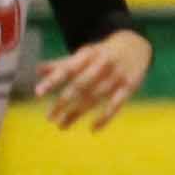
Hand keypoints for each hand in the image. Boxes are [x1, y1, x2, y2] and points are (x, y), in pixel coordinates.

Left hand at [33, 29, 150, 127]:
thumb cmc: (103, 53)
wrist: (136, 45)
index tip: (38, 93)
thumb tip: (38, 70)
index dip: (52, 81)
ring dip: (77, 113)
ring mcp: (117, 75)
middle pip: (80, 85)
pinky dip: (105, 118)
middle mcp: (102, 64)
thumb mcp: (85, 54)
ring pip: (95, 97)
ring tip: (62, 126)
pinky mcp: (129, 86)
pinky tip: (93, 129)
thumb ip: (63, 63)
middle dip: (64, 102)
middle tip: (49, 118)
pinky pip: (116, 104)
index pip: (67, 68)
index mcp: (88, 55)